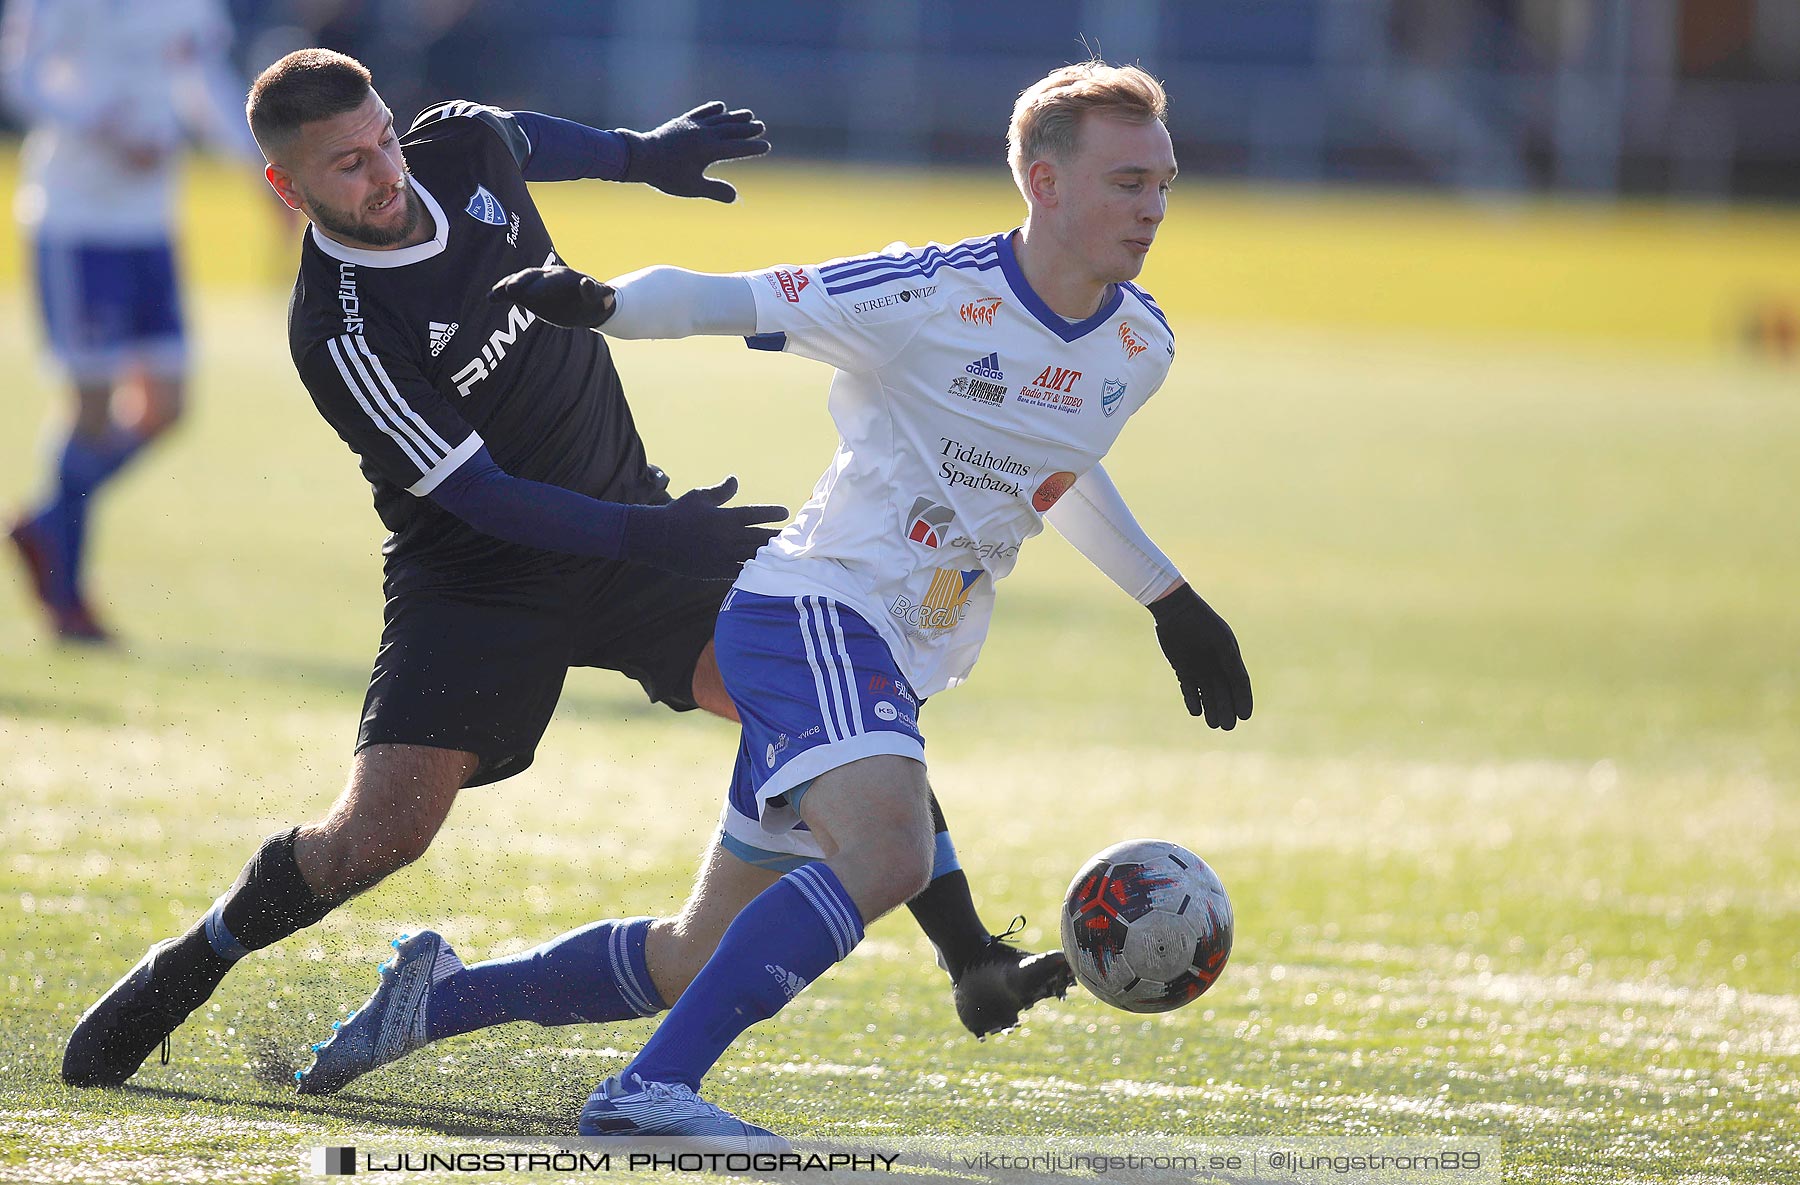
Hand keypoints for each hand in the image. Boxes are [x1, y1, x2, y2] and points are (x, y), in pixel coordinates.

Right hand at [489, 266, 615, 328]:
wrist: (589, 304)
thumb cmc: (595, 301)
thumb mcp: (600, 299)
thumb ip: (598, 294)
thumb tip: (610, 292)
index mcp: (565, 279)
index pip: (551, 279)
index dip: (541, 285)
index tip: (534, 293)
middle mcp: (549, 278)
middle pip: (532, 277)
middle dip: (520, 282)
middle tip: (508, 291)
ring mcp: (538, 286)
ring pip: (521, 282)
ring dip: (507, 286)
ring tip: (495, 294)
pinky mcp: (531, 295)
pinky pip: (515, 292)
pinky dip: (502, 293)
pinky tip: (490, 298)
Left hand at [619, 101, 770, 201]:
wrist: (642, 156)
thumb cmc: (666, 175)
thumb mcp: (691, 187)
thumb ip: (714, 190)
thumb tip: (735, 197)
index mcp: (709, 151)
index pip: (737, 148)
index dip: (752, 148)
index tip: (765, 146)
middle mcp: (704, 135)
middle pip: (731, 130)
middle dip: (747, 129)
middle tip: (761, 126)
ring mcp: (693, 126)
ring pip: (719, 119)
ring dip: (735, 117)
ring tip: (748, 114)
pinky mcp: (683, 121)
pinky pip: (702, 113)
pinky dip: (713, 109)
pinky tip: (721, 107)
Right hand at [621, 476, 786, 578]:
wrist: (656, 538)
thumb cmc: (678, 513)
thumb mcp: (699, 497)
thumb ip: (721, 491)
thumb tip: (736, 479)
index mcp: (724, 517)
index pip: (755, 514)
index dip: (772, 512)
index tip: (786, 511)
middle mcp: (726, 537)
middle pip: (760, 538)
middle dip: (778, 537)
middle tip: (795, 536)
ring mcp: (722, 555)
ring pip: (753, 556)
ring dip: (770, 555)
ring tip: (785, 554)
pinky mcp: (715, 570)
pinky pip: (740, 572)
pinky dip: (753, 571)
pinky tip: (766, 571)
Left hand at [1148, 584, 1252, 729]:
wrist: (1176, 610)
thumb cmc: (1202, 623)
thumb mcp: (1221, 642)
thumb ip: (1230, 663)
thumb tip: (1241, 684)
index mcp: (1229, 657)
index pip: (1240, 684)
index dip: (1244, 700)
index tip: (1245, 716)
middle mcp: (1215, 665)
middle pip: (1224, 693)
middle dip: (1226, 710)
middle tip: (1227, 726)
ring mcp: (1199, 668)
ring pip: (1207, 695)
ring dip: (1211, 709)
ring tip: (1214, 723)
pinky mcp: (1182, 669)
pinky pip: (1189, 690)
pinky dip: (1192, 701)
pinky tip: (1195, 711)